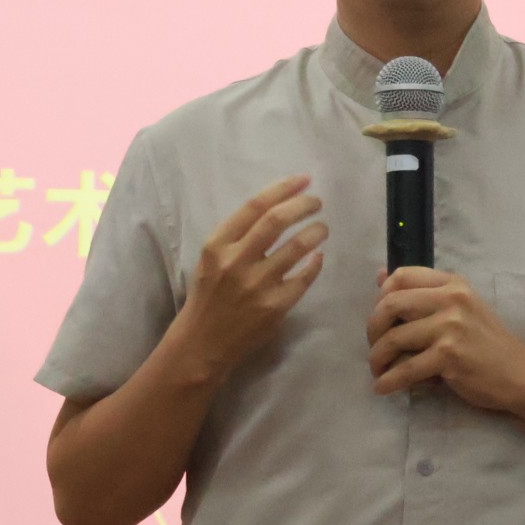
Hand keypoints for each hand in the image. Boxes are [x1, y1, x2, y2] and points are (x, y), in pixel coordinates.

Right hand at [173, 175, 326, 376]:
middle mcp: (236, 261)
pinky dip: (315, 263)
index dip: (283, 189)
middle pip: (277, 221)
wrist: (202, 343)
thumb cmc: (209, 296)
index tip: (304, 180)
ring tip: (322, 228)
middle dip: (303, 205)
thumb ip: (238, 236)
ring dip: (315, 232)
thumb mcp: (212, 259)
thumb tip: (278, 208)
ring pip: (296, 247)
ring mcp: (256, 285)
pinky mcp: (274, 306)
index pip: (254, 206)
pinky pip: (304, 277)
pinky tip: (317, 257)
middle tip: (317, 202)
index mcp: (217, 245)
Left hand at [366, 267, 524, 412]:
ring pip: (394, 338)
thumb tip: (379, 276)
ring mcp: (451, 326)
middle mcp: (452, 299)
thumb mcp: (460, 308)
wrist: (520, 374)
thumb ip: (423, 294)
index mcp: (453, 283)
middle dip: (373, 329)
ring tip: (378, 370)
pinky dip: (389, 381)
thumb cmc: (486, 343)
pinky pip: (406, 369)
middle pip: (390, 304)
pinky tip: (383, 388)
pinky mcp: (449, 355)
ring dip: (377, 358)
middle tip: (374, 347)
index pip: (401, 276)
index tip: (380, 318)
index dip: (380, 296)